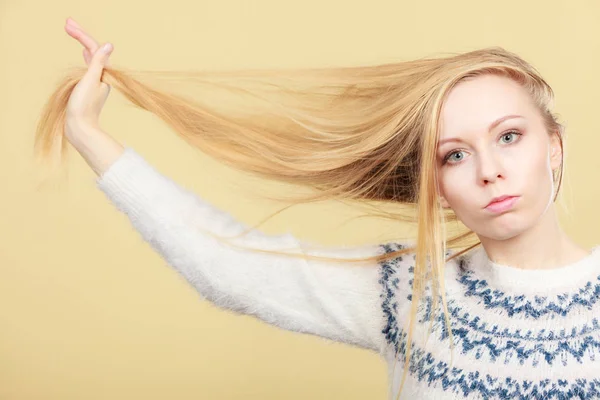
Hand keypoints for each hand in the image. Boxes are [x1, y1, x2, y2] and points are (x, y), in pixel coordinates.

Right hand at [64, 18, 113, 141]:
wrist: (81, 129)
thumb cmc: (83, 107)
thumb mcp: (90, 81)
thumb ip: (97, 63)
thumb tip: (109, 46)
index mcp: (103, 74)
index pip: (94, 49)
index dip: (82, 36)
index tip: (68, 25)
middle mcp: (102, 77)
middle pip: (93, 51)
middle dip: (81, 36)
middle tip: (67, 23)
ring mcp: (96, 83)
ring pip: (91, 58)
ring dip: (83, 44)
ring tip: (75, 32)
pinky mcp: (89, 90)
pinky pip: (89, 67)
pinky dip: (86, 57)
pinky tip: (85, 55)